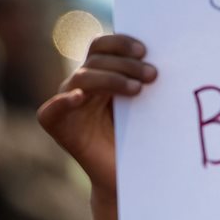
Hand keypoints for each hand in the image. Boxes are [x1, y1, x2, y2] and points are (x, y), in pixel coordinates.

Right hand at [37, 34, 155, 196]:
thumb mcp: (144, 106)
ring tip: (137, 89)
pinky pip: (53, 109)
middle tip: (152, 75)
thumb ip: (145, 82)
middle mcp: (81, 84)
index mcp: (101, 74)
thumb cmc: (139, 140)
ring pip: (83, 78)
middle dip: (126, 64)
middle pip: (96, 59)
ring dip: (111, 79)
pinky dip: (65, 101)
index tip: (146, 51)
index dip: (121, 43)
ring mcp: (67, 103)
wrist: (123, 176)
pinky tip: (80, 98)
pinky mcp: (56, 124)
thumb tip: (166, 59)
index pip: (103, 46)